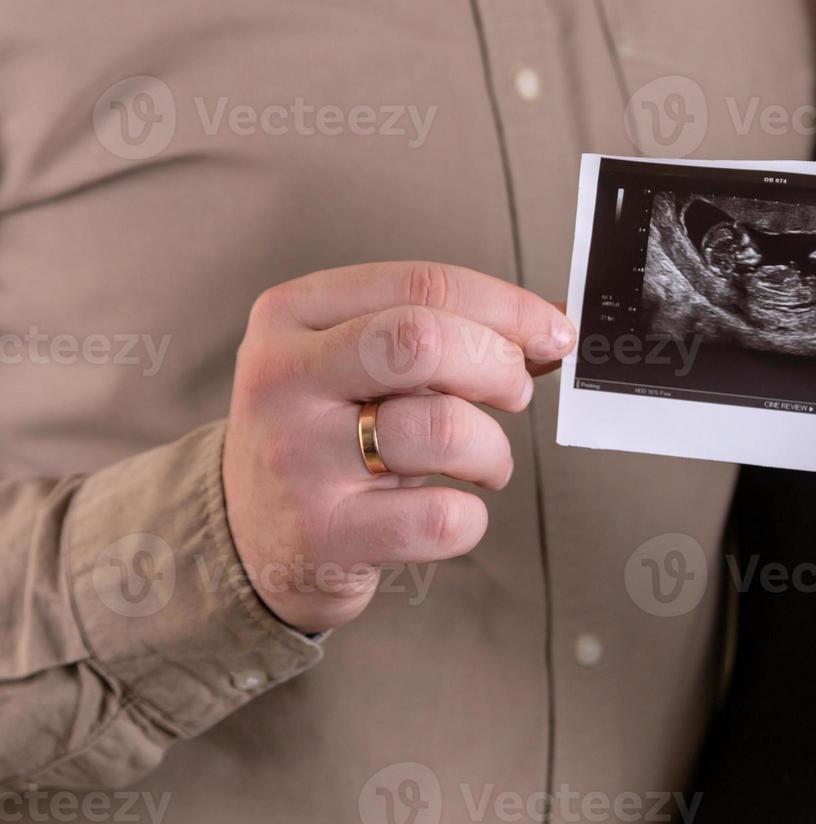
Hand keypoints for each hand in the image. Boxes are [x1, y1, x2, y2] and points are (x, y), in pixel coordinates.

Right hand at [222, 262, 574, 632]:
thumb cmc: (332, 433)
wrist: (249, 538)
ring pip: (443, 429)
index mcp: (293, 314)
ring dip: (492, 449)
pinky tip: (450, 512)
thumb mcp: (362, 365)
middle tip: (513, 394)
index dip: (509, 308)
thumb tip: (557, 321)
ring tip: (483, 462)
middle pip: (425, 340)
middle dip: (498, 366)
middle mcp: (283, 378)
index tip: (555, 334)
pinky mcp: (322, 535)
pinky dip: (472, 517)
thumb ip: (450, 333)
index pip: (423, 284)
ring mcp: (297, 459)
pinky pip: (442, 517)